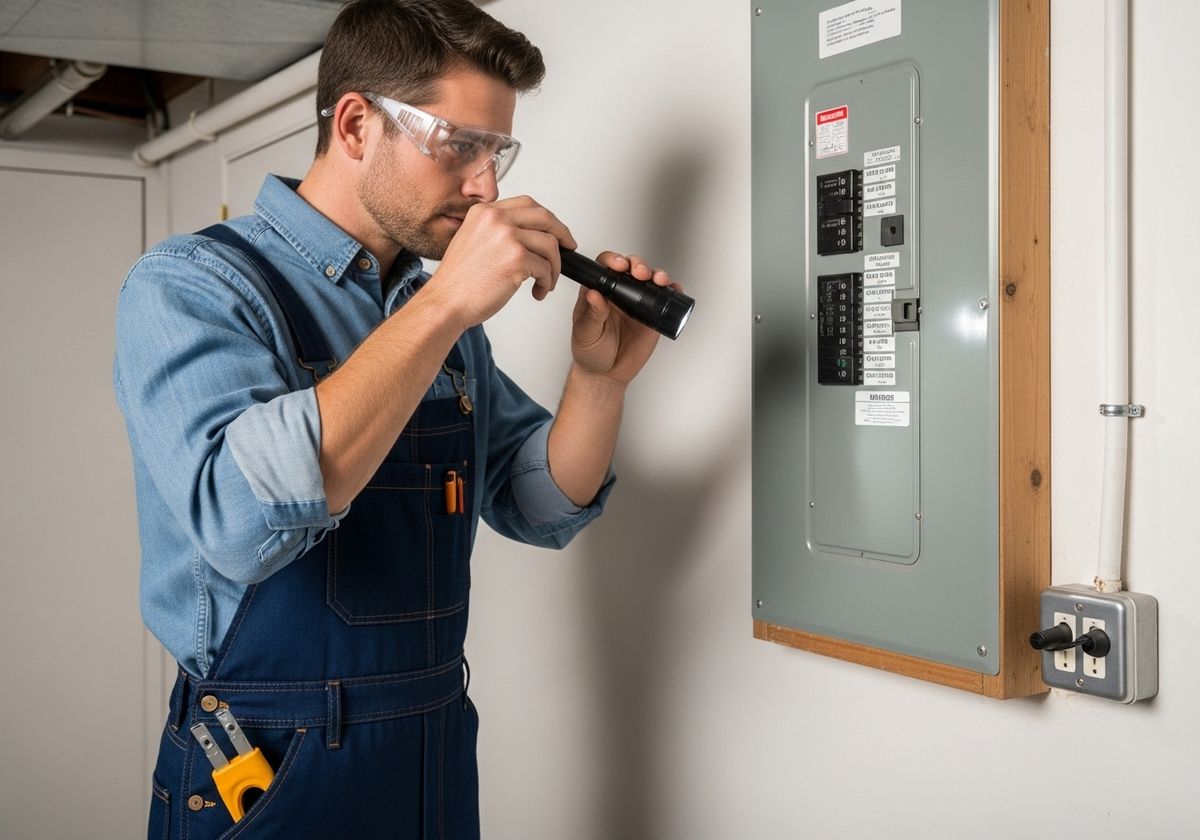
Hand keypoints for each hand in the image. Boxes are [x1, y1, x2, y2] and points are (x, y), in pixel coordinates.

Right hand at [427, 196, 575, 328]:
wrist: (446, 302)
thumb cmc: (458, 281)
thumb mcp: (473, 241)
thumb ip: (497, 231)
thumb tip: (528, 236)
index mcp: (484, 212)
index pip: (527, 204)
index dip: (547, 219)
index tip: (556, 231)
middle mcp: (495, 219)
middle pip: (545, 217)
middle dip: (562, 234)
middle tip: (568, 249)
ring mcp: (506, 237)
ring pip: (550, 245)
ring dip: (555, 266)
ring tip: (546, 282)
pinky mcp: (516, 259)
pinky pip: (546, 268)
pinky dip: (548, 282)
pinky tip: (538, 291)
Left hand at [569, 252, 675, 384]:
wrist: (606, 374)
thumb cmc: (590, 352)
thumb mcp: (585, 333)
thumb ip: (591, 315)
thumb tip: (593, 294)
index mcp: (598, 291)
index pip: (604, 266)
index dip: (612, 260)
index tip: (618, 266)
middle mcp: (618, 292)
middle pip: (630, 267)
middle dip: (638, 265)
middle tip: (640, 273)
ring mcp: (637, 302)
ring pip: (650, 279)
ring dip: (657, 274)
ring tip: (659, 280)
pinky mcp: (652, 315)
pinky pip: (664, 298)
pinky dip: (672, 290)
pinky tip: (674, 289)